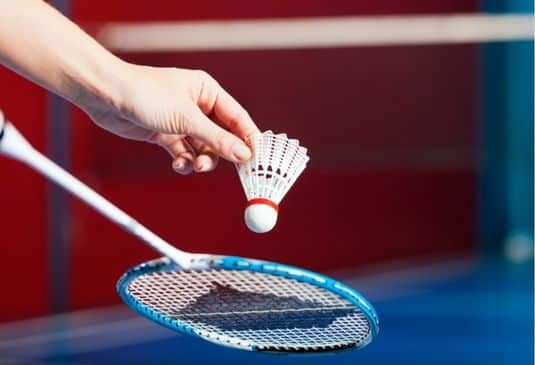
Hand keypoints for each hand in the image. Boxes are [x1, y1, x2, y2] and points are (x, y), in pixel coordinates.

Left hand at [81, 64, 258, 173]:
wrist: (106, 95)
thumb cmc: (146, 94)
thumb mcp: (187, 119)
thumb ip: (217, 139)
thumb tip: (244, 155)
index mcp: (208, 91)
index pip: (238, 118)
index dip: (248, 139)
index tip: (257, 160)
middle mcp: (198, 106)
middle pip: (221, 137)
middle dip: (221, 154)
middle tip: (229, 171)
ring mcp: (182, 121)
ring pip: (202, 149)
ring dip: (201, 160)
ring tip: (195, 166)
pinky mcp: (166, 134)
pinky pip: (184, 153)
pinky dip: (183, 162)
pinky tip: (178, 164)